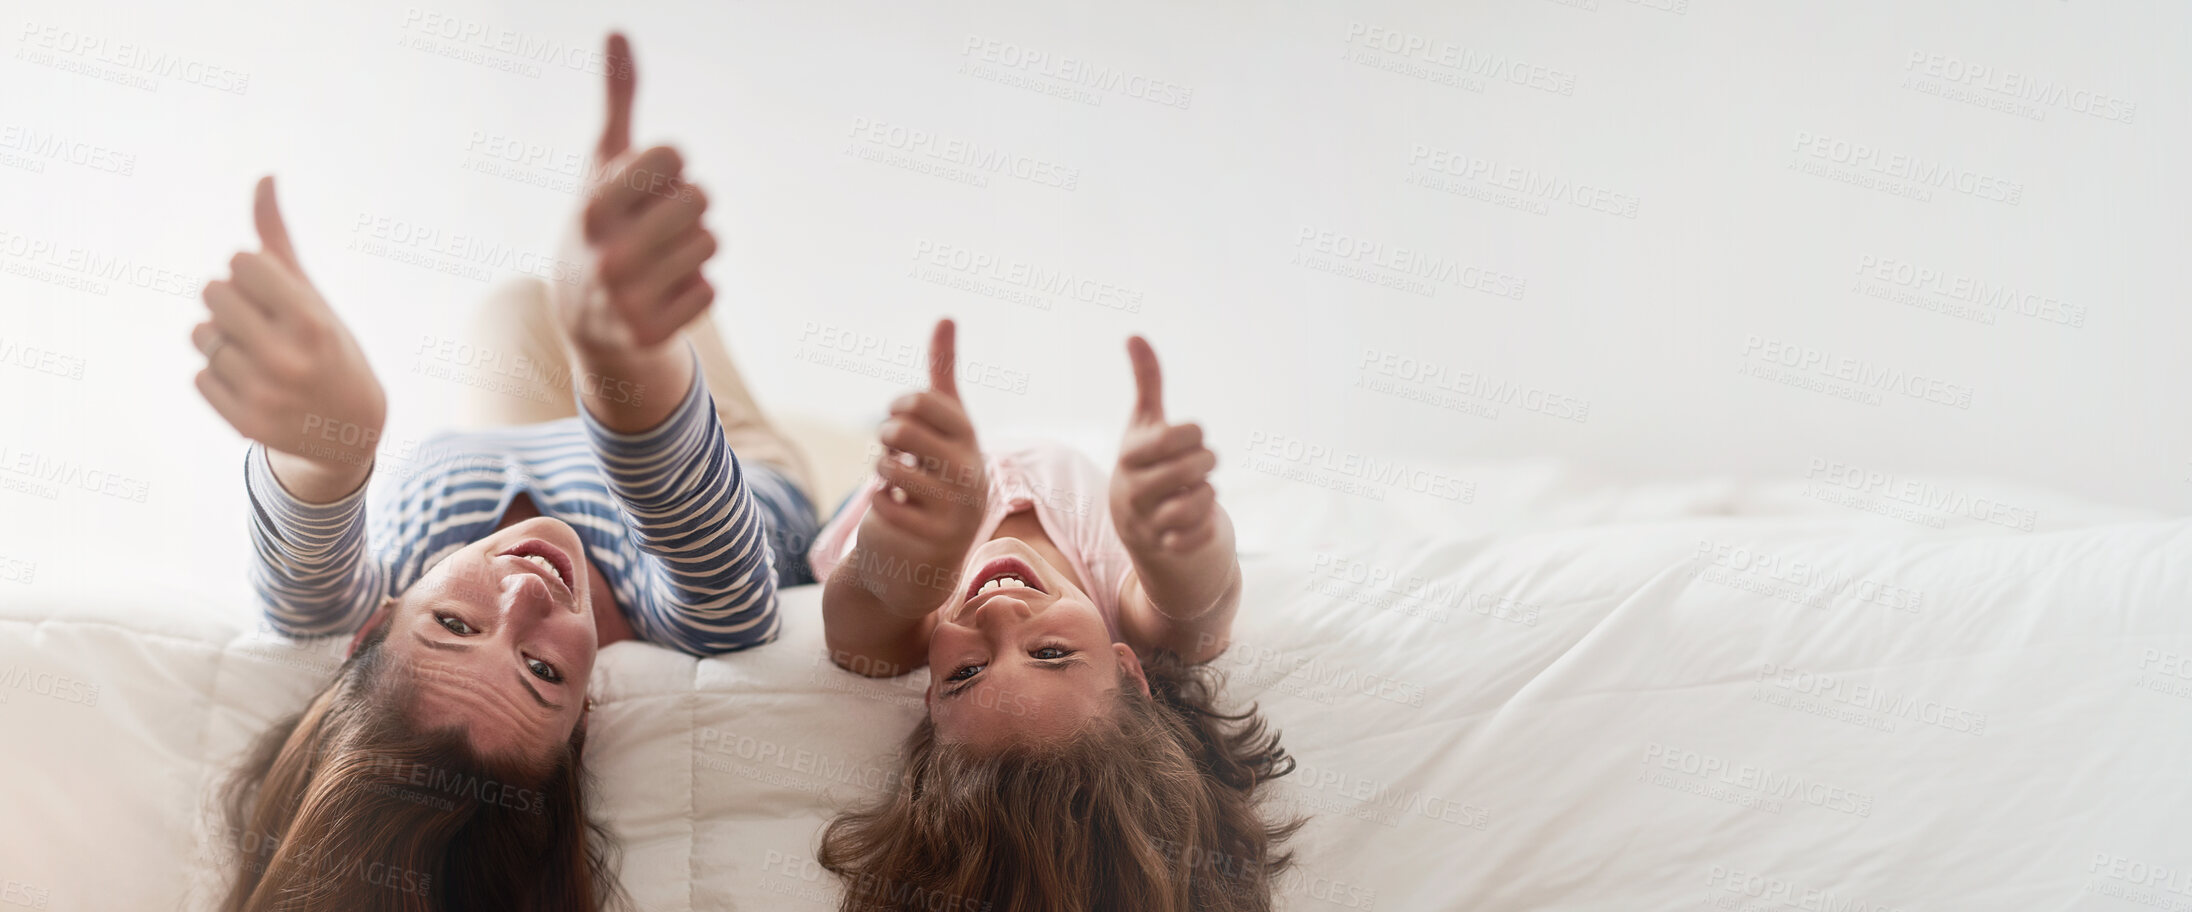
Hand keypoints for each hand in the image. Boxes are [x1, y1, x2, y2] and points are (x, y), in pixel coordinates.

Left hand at [192, 177, 385, 499]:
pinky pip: (199, 375)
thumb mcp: (312, 294)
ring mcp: (262, 392)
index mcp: (309, 319)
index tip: (277, 295)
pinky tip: (253, 385)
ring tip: (258, 355)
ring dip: (222, 339)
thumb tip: (263, 176)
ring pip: (200, 334)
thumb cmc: (330, 347)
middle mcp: (285, 356)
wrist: (351, 431)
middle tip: (265, 325)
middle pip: (211, 292)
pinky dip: (219, 376)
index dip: (254, 274)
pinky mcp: (244, 421)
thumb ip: (277, 240)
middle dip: (233, 302)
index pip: (240, 261)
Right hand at [555, 33, 714, 362]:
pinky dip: (693, 292)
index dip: (669, 168)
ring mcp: (627, 300)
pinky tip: (659, 295)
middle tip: (653, 227)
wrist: (583, 319)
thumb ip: (618, 100)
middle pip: (701, 200)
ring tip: (654, 261)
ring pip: (710, 245)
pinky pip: (710, 291)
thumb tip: (617, 31)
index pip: (673, 156)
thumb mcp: (604, 164)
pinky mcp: (649, 335)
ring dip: (692, 250)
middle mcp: (606, 254)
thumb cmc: (604, 223)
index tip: (645, 187)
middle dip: (686, 208)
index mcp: (592, 205)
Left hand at [857, 319, 988, 609]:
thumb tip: (947, 317)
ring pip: (891, 468)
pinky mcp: (934, 538)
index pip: (925, 402)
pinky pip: (886, 504)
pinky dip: (879, 502)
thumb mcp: (938, 426)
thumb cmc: (931, 477)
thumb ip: (942, 374)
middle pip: (903, 432)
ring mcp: (956, 508)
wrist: (926, 552)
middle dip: (886, 438)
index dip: (899, 406)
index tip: (898, 417)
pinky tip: (892, 506)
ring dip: (881, 472)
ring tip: (894, 481)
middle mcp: (970, 472)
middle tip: (894, 452)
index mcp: (969, 440)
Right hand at [1110, 336, 1218, 553]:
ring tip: (1197, 494)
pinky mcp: (1164, 551)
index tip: (1188, 442)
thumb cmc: (1149, 468)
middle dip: (1205, 464)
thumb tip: (1134, 335)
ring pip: (1197, 502)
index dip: (1194, 435)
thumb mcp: (1146, 427)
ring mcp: (1147, 524)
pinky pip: (1197, 537)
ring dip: (1207, 496)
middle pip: (1194, 465)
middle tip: (1196, 469)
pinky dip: (1204, 528)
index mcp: (1129, 456)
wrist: (1142, 532)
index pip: (1177, 435)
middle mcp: (1132, 491)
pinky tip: (1196, 522)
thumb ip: (1146, 383)